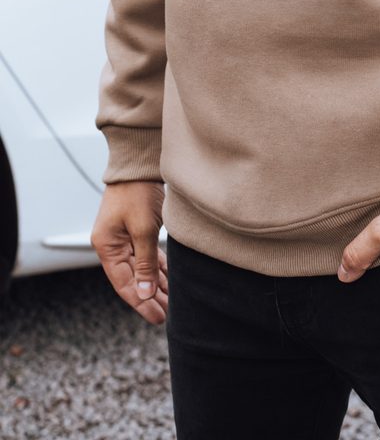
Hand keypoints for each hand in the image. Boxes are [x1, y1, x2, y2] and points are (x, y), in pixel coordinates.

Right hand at [90, 180, 167, 324]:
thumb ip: (145, 263)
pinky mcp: (135, 230)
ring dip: (156, 284)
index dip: (141, 302)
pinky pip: (146, 256)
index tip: (158, 317)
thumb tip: (145, 294)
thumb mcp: (143, 229)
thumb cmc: (137, 193)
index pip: (124, 284)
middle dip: (151, 297)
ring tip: (171, 302)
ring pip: (141, 268)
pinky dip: (157, 267)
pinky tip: (168, 280)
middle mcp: (112, 245)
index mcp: (106, 247)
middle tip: (168, 314)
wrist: (138, 164)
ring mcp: (124, 238)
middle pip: (133, 278)